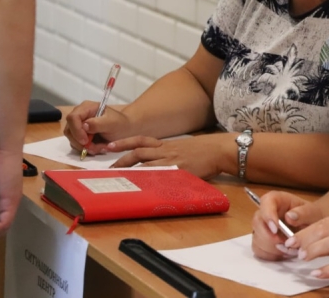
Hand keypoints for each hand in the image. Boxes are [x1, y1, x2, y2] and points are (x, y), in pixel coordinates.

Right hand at [63, 101, 132, 155]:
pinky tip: (98, 148)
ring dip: (85, 147)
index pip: (73, 118)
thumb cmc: (120, 124)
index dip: (76, 130)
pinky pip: (77, 145)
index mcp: (86, 108)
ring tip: (100, 148)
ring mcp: (78, 126)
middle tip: (95, 148)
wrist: (126, 129)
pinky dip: (86, 149)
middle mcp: (80, 115)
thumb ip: (98, 123)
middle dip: (81, 142)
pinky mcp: (80, 135)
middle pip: (69, 130)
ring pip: (72, 139)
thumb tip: (84, 125)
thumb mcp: (112, 123)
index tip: (85, 141)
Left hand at [107, 133, 230, 178]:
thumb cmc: (203, 149)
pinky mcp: (180, 172)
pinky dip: (151, 181)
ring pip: (146, 165)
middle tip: (109, 168)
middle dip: (122, 160)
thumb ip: (169, 153)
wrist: (218, 150)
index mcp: (166, 145)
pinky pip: (162, 176)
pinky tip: (142, 187)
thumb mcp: (183, 147)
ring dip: (132, 172)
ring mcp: (172, 162)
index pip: (140, 141)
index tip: (110, 146)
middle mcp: (165, 151)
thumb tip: (156, 161)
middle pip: (138, 153)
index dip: (124, 143)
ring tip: (120, 179)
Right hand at [251, 191, 322, 260]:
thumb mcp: (314, 213)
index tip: (276, 229)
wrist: (314, 227)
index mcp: (277, 199)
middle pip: (257, 223)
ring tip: (290, 250)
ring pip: (257, 239)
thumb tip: (289, 216)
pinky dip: (270, 255)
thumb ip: (304, 213)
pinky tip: (283, 254)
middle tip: (287, 245)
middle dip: (270, 238)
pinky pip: (259, 250)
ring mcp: (262, 227)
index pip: (265, 202)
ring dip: (272, 249)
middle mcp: (266, 212)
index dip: (268, 216)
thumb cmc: (313, 217)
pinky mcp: (262, 241)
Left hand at [283, 214, 328, 284]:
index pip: (322, 222)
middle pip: (322, 230)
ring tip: (301, 257)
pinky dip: (326, 270)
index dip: (304, 230)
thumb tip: (310, 238)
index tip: (290, 238)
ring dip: (312, 251)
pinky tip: (316, 274)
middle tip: (290, 247)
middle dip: (303, 239)